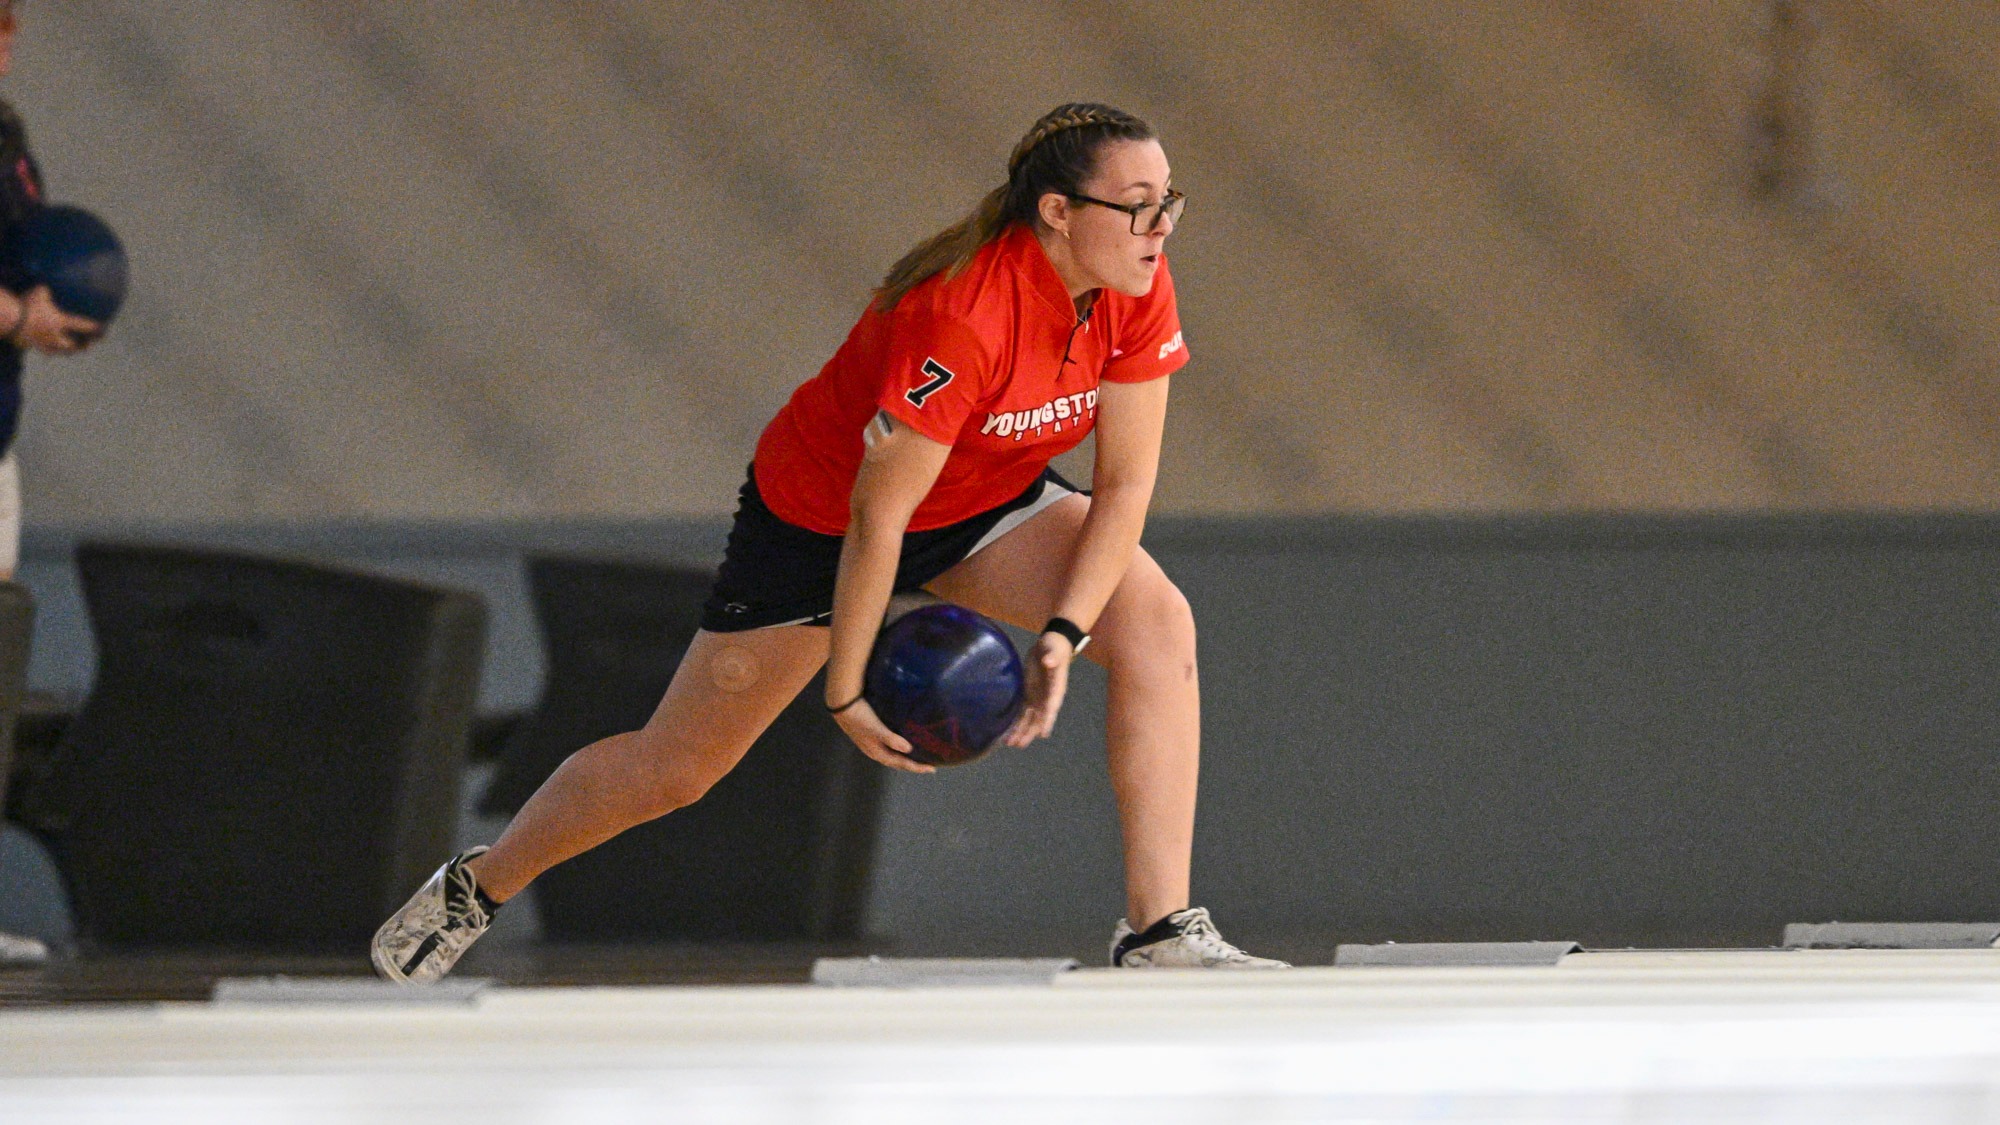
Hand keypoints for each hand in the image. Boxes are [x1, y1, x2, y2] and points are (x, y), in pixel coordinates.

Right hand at [13, 286, 101, 354]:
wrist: (11, 320)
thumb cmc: (26, 304)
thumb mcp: (39, 292)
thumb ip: (46, 292)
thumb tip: (46, 289)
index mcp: (60, 321)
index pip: (82, 325)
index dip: (93, 328)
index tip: (103, 330)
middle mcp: (55, 335)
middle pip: (72, 346)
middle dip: (82, 347)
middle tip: (87, 345)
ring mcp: (42, 342)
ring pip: (58, 351)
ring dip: (65, 351)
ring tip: (68, 351)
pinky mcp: (31, 345)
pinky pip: (41, 350)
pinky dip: (46, 350)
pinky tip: (47, 349)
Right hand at [830, 696, 935, 774]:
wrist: (843, 706)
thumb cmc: (860, 717)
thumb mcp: (876, 729)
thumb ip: (891, 739)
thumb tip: (909, 749)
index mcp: (878, 753)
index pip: (902, 764)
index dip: (917, 767)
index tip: (932, 769)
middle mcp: (876, 751)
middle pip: (898, 763)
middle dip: (913, 765)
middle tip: (929, 766)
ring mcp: (873, 744)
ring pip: (894, 756)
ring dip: (906, 758)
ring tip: (919, 757)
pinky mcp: (872, 736)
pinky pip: (890, 747)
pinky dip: (900, 748)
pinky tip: (903, 743)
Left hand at [1003, 632, 1072, 746]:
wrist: (1051, 645)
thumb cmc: (1055, 647)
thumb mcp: (1053, 650)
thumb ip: (1052, 657)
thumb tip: (1050, 661)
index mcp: (1056, 688)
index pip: (1052, 706)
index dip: (1047, 719)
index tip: (1043, 733)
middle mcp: (1047, 697)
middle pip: (1039, 717)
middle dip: (1029, 731)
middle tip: (1019, 744)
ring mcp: (1037, 697)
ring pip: (1029, 718)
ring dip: (1021, 730)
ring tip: (1011, 744)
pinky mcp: (1028, 694)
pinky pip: (1022, 711)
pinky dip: (1016, 722)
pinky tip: (1008, 732)